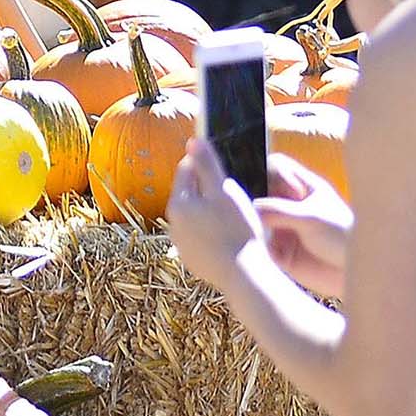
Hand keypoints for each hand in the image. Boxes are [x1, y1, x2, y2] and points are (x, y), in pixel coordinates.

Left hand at [162, 138, 267, 290]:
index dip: (205, 164)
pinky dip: (212, 233)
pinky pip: (200, 238)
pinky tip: (229, 236)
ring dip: (209, 212)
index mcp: (178, 203)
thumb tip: (193, 140)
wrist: (242, 275)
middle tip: (232, 193)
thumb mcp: (224, 191)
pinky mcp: (192, 260)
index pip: (186, 170)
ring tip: (233, 216)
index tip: (223, 167)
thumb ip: (207, 165)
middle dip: (208, 189)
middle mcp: (173, 224)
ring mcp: (181, 244)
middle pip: (190, 195)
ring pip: (195, 217)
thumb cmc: (236, 229)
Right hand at [257, 155, 354, 299]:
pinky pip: (257, 246)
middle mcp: (288, 205)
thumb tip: (249, 209)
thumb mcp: (311, 218)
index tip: (268, 185)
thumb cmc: (343, 237)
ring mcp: (282, 228)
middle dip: (250, 200)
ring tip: (256, 234)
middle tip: (251, 211)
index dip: (266, 170)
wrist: (357, 272)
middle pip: (258, 193)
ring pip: (254, 221)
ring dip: (250, 226)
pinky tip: (259, 251)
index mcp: (302, 187)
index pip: (275, 166)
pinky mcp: (278, 252)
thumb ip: (279, 211)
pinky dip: (253, 247)